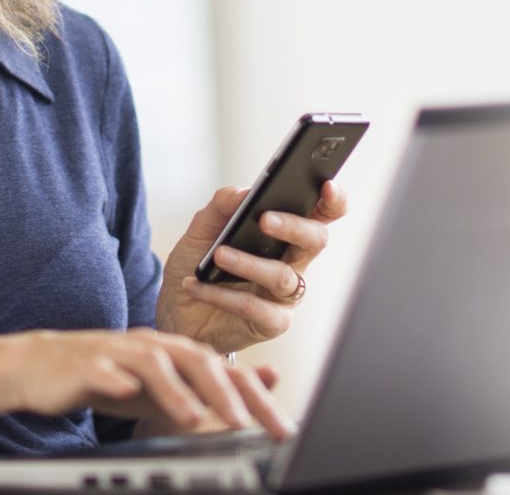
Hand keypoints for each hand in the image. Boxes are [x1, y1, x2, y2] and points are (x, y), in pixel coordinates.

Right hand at [14, 328, 294, 438]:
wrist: (44, 366)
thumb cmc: (111, 377)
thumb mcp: (167, 384)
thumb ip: (213, 383)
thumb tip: (265, 382)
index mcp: (176, 352)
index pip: (224, 369)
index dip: (255, 396)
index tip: (281, 428)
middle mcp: (153, 345)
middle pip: (196, 359)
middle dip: (225, 392)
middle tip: (247, 424)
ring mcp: (119, 351)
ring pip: (153, 362)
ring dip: (176, 389)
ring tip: (196, 417)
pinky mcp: (87, 363)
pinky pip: (103, 369)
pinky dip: (116, 378)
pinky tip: (126, 391)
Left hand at [156, 180, 346, 355]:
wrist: (175, 309)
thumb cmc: (198, 263)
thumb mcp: (203, 227)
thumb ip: (222, 205)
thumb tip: (244, 193)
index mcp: (285, 231)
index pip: (322, 213)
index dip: (333, 200)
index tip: (327, 185)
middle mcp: (292, 261)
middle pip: (315, 240)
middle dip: (294, 226)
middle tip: (264, 219)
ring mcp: (284, 294)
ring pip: (282, 276)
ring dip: (248, 263)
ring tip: (218, 254)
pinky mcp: (269, 323)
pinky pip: (254, 308)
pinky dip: (222, 295)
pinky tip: (197, 285)